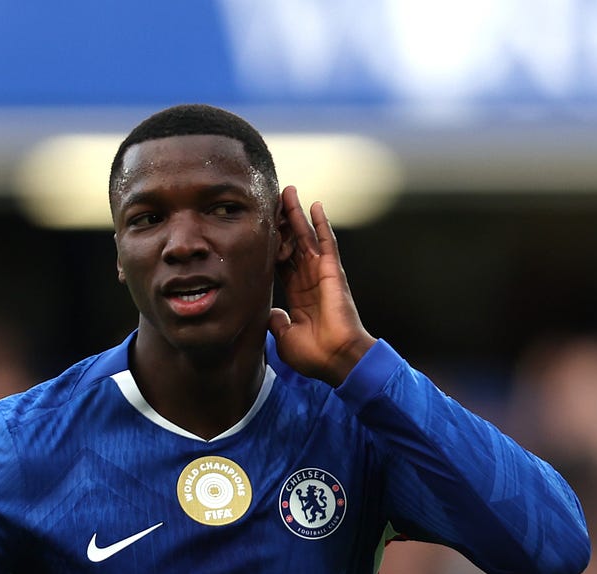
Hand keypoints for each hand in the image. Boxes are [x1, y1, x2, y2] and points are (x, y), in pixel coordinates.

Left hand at [270, 184, 376, 386]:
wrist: (336, 358)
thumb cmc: (314, 355)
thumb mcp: (285, 338)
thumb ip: (276, 323)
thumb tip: (270, 313)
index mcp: (298, 296)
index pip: (281, 264)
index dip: (270, 246)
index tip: (260, 229)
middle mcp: (309, 281)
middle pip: (292, 244)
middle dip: (282, 222)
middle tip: (272, 200)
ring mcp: (322, 274)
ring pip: (306, 237)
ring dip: (297, 215)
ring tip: (288, 192)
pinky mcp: (333, 271)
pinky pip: (327, 243)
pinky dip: (322, 223)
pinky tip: (315, 205)